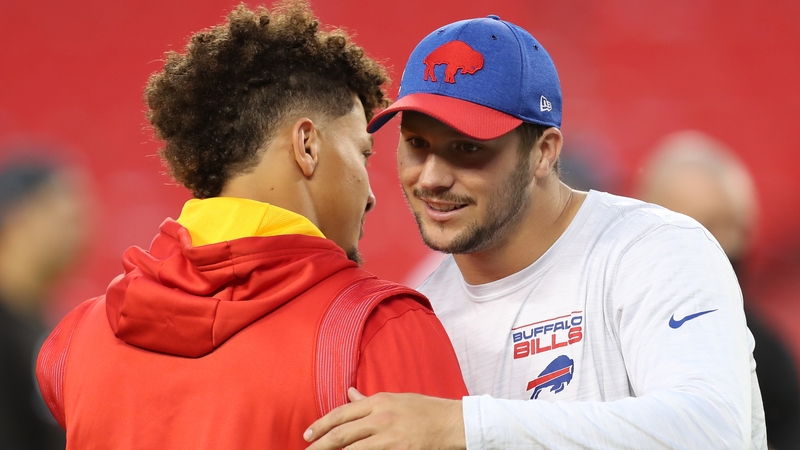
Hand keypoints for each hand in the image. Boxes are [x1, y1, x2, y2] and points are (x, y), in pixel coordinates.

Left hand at [304, 387, 465, 449]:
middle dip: (319, 445)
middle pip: (341, 434)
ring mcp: (390, 438)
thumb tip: (348, 393)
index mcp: (379, 401)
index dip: (321, 425)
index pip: (341, 414)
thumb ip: (369, 399)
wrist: (454, 423)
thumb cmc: (426, 410)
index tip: (307, 435)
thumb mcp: (396, 399)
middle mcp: (381, 418)